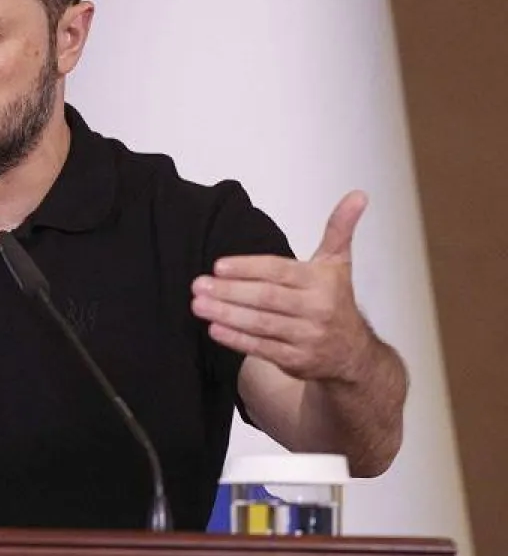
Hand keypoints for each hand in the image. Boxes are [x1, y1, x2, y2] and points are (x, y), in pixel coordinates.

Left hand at [192, 190, 372, 381]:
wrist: (354, 354)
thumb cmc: (336, 301)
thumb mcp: (338, 263)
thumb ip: (339, 228)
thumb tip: (357, 195)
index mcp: (322, 282)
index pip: (279, 272)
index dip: (248, 268)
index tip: (218, 266)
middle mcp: (316, 309)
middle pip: (266, 299)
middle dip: (230, 292)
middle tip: (198, 285)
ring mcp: (306, 337)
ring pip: (261, 324)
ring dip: (227, 315)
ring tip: (198, 305)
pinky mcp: (296, 360)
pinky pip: (262, 349)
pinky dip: (237, 340)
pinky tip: (214, 329)